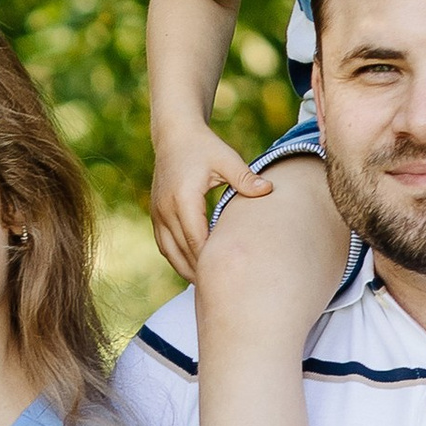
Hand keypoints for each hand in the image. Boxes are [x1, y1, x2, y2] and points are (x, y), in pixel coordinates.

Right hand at [149, 127, 274, 283]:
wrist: (174, 135)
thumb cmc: (204, 147)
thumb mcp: (227, 159)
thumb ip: (246, 177)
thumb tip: (269, 190)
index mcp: (183, 198)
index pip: (197, 239)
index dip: (211, 259)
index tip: (229, 273)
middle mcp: (166, 209)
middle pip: (183, 251)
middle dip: (201, 270)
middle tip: (223, 289)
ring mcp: (157, 212)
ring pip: (170, 252)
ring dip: (187, 269)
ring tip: (208, 285)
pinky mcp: (155, 213)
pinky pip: (164, 244)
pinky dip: (177, 258)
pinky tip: (193, 268)